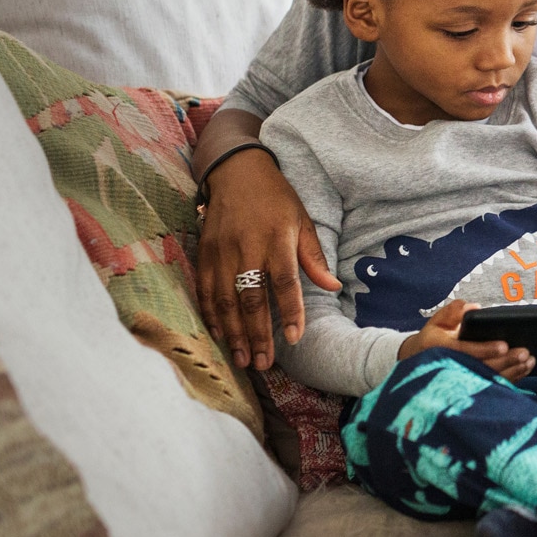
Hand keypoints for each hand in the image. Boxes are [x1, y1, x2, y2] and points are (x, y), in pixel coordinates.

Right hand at [196, 142, 340, 370]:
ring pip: (225, 301)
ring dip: (234, 333)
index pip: (285, 283)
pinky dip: (211, 316)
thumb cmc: (277, 199)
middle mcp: (247, 249)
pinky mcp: (203, 253)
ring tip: (242, 359)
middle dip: (257, 335)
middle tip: (263, 363)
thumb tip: (334, 287)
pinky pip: (204, 290)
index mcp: (277, 241)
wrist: (237, 173)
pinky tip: (220, 335)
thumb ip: (314, 258)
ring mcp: (221, 253)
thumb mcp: (303, 221)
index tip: (296, 338)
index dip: (291, 312)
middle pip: (251, 299)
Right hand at [398, 301, 533, 380]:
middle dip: (505, 361)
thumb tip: (471, 307)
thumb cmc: (435, 337)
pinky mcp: (473, 387)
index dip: (485, 349)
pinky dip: (512, 377)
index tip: (503, 345)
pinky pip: (493, 385)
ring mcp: (463, 381)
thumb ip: (452, 312)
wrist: (422, 361)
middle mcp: (451, 369)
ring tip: (529, 360)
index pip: (465, 352)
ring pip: (490, 379)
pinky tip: (525, 368)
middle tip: (524, 353)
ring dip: (512, 371)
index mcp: (440, 350)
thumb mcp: (438, 321)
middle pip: (482, 368)